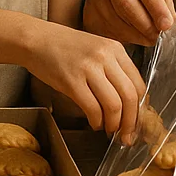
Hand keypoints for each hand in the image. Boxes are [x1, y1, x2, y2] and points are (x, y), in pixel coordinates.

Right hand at [25, 23, 145, 141]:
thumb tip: (128, 103)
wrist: (35, 39)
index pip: (138, 84)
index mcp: (115, 49)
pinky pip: (92, 108)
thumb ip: (113, 69)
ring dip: (114, 124)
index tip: (136, 122)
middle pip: (130, 97)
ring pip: (114, 105)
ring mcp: (88, 68)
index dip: (140, 109)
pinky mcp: (71, 80)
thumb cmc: (64, 47)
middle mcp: (105, 56)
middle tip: (126, 135)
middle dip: (131, 122)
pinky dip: (96, 121)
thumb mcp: (95, 50)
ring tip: (108, 129)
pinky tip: (94, 124)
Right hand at [83, 0, 175, 46]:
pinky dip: (123, 36)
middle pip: (125, 2)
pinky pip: (105, 27)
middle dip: (145, 23)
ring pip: (114, 18)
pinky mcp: (89, 8)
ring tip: (149, 37)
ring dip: (136, 33)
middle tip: (158, 35)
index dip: (155, 6)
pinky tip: (135, 36)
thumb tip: (166, 22)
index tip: (166, 23)